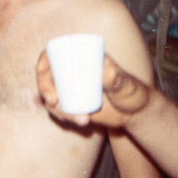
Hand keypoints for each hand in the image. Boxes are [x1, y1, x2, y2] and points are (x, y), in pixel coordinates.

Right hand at [36, 51, 150, 127]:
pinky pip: (59, 110)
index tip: (42, 72)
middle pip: (46, 77)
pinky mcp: (72, 105)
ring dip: (57, 108)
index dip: (43, 62)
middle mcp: (71, 73)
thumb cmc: (133, 92)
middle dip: (44, 89)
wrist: (135, 113)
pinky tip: (82, 121)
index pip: (53, 55)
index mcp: (80, 59)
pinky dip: (65, 117)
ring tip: (81, 119)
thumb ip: (118, 79)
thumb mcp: (127, 85)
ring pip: (51, 97)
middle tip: (52, 101)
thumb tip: (107, 71)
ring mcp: (70, 90)